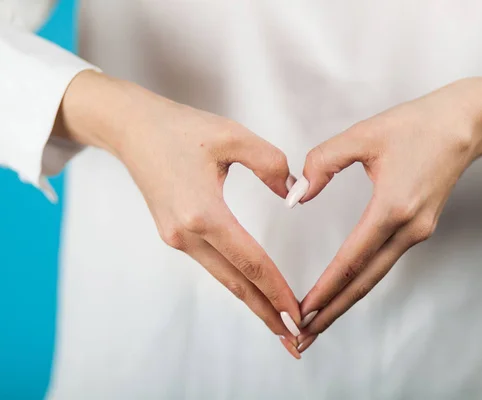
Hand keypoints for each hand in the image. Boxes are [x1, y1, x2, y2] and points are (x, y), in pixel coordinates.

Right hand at [56, 70, 302, 356]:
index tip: (299, 312)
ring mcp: (177, 238)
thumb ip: (271, 164)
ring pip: (223, 278)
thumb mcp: (232, 136)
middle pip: (235, 283)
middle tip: (294, 342)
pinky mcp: (175, 235)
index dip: (276, 289)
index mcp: (202, 212)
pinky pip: (213, 265)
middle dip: (267, 312)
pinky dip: (236, 282)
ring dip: (252, 301)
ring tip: (279, 325)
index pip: (250, 261)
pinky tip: (252, 291)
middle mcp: (186, 234)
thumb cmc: (181, 129)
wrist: (133, 129)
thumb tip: (293, 194)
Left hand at [292, 73, 481, 350]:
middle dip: (333, 311)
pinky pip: (384, 263)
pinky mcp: (419, 229)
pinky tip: (344, 290)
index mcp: (393, 207)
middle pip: (365, 282)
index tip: (303, 310)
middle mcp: (409, 228)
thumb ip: (323, 163)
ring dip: (346, 300)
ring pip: (375, 276)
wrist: (463, 124)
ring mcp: (418, 232)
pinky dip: (361, 282)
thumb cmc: (415, 125)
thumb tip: (298, 196)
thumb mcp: (362, 135)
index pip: (352, 259)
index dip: (326, 288)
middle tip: (304, 336)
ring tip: (319, 321)